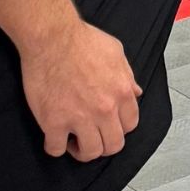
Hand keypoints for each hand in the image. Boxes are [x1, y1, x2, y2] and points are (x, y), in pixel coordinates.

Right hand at [21, 20, 140, 162]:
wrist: (53, 37)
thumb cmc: (82, 40)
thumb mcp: (116, 53)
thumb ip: (128, 76)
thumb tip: (136, 93)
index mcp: (122, 92)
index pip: (130, 125)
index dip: (119, 128)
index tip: (107, 125)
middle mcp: (105, 108)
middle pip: (113, 145)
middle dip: (104, 144)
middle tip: (92, 137)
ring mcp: (79, 117)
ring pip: (89, 152)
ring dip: (82, 150)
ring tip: (74, 139)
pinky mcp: (53, 122)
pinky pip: (56, 149)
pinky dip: (55, 147)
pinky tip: (54, 136)